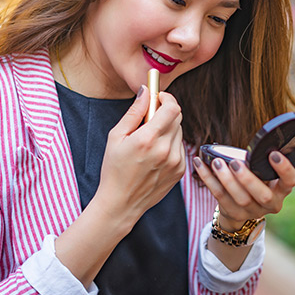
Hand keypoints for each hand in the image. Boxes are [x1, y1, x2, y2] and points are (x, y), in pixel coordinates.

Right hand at [92, 87, 184, 225]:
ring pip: (179, 132)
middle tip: (149, 118)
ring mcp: (175, 161)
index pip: (172, 108)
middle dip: (165, 112)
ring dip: (167, 129)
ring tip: (150, 140)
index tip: (159, 97)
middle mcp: (165, 150)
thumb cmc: (114, 169)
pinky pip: (180, 147)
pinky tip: (155, 154)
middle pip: (177, 117)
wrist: (121, 203)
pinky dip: (170, 144)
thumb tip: (146, 90)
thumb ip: (134, 112)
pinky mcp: (180, 171)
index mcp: (148, 139)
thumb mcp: (116, 137)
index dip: (167, 98)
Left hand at [193, 150, 294, 230]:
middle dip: (249, 179)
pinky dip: (208, 179)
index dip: (284, 169)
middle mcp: (271, 203)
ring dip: (227, 180)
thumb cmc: (256, 181)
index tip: (273, 154)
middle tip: (236, 163)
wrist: (242, 209)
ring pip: (240, 198)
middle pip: (263, 195)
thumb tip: (255, 139)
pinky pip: (219, 196)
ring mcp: (253, 211)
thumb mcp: (265, 173)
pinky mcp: (234, 213)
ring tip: (217, 163)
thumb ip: (262, 161)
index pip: (290, 180)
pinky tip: (200, 164)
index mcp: (282, 189)